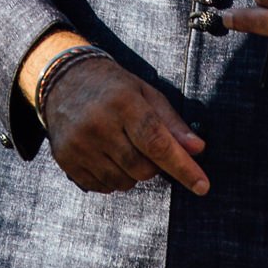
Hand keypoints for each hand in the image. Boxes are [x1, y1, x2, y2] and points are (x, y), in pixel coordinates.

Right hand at [40, 57, 209, 197]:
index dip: (182, 167)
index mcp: (123, 103)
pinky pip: (103, 187)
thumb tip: (198, 150)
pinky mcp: (66, 160)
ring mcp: (79, 144)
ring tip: (123, 146)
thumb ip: (172, 123)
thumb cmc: (114, 88)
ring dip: (132, 173)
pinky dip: (112, 178)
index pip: (157, 143)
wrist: (64, 81)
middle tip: (145, 145)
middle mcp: (99, 124)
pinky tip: (106, 155)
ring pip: (124, 182)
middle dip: (154, 165)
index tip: (203, 185)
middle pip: (143, 169)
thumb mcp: (146, 94)